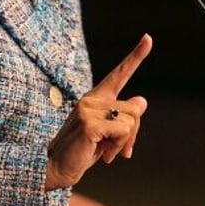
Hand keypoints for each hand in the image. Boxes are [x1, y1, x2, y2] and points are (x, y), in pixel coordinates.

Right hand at [45, 34, 151, 189]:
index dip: (136, 56)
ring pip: (131, 121)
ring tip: (106, 152)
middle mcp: (92, 98)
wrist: (56, 168)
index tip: (148, 37)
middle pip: (134, 109)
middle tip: (118, 150)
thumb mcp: (107, 133)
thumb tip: (142, 101)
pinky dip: (119, 147)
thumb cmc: (83, 150)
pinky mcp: (89, 123)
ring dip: (124, 143)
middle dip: (133, 134)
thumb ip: (123, 117)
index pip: (120, 74)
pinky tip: (103, 154)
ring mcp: (89, 109)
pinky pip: (123, 131)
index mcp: (97, 98)